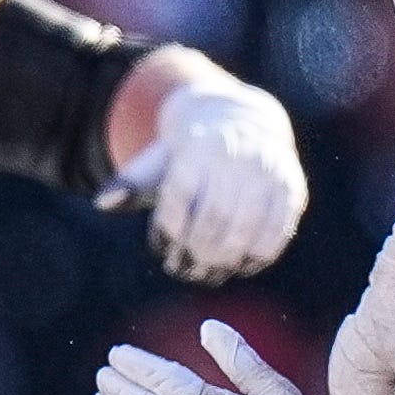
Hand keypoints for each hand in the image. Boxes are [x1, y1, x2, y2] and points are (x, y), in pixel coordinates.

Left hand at [103, 67, 306, 283]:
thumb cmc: (187, 154)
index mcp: (199, 145)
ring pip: (247, 226)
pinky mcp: (293, 187)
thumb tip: (102, 203)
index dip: (169, 229)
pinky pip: (279, 230)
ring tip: (209, 274)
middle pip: (215, 216)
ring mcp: (270, 171)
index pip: (180, 196)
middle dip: (197, 251)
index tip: (162, 249)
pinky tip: (240, 267)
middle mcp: (239, 155)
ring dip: (226, 258)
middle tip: (185, 271)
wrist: (238, 120)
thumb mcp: (156, 161)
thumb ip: (130, 183)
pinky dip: (259, 255)